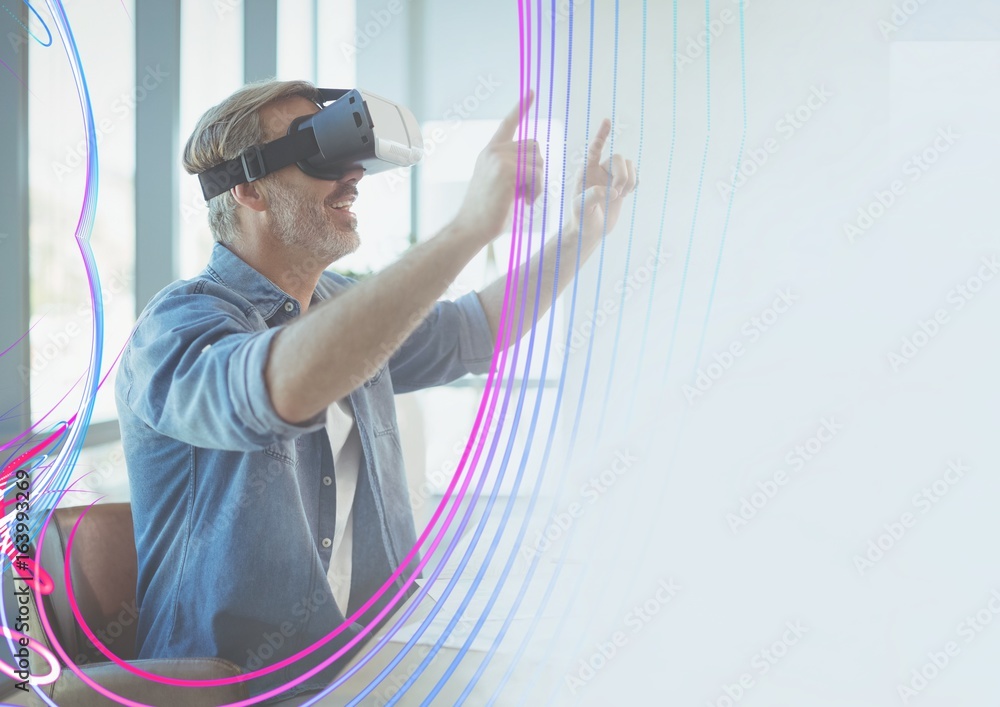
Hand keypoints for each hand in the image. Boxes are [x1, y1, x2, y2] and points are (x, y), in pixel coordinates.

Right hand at [451, 91, 545, 245]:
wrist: (471, 228)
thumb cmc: (488, 213)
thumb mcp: (501, 184)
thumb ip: (514, 168)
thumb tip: (537, 163)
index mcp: (490, 152)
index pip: (508, 124)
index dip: (521, 107)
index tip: (531, 91)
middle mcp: (493, 150)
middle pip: (535, 147)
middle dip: (537, 170)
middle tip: (525, 192)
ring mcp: (498, 158)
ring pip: (538, 161)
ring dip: (538, 182)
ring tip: (523, 198)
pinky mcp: (506, 170)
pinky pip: (537, 174)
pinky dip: (537, 191)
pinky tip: (524, 202)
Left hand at [567, 118, 637, 248]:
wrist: (590, 231)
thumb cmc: (581, 218)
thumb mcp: (581, 208)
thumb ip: (592, 196)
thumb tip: (612, 191)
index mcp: (586, 171)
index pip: (595, 148)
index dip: (601, 135)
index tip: (607, 120)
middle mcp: (599, 170)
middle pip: (619, 158)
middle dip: (622, 176)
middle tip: (617, 194)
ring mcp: (611, 177)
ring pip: (630, 165)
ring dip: (629, 180)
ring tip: (620, 196)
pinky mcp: (622, 185)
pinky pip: (636, 174)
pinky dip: (635, 183)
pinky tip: (627, 194)